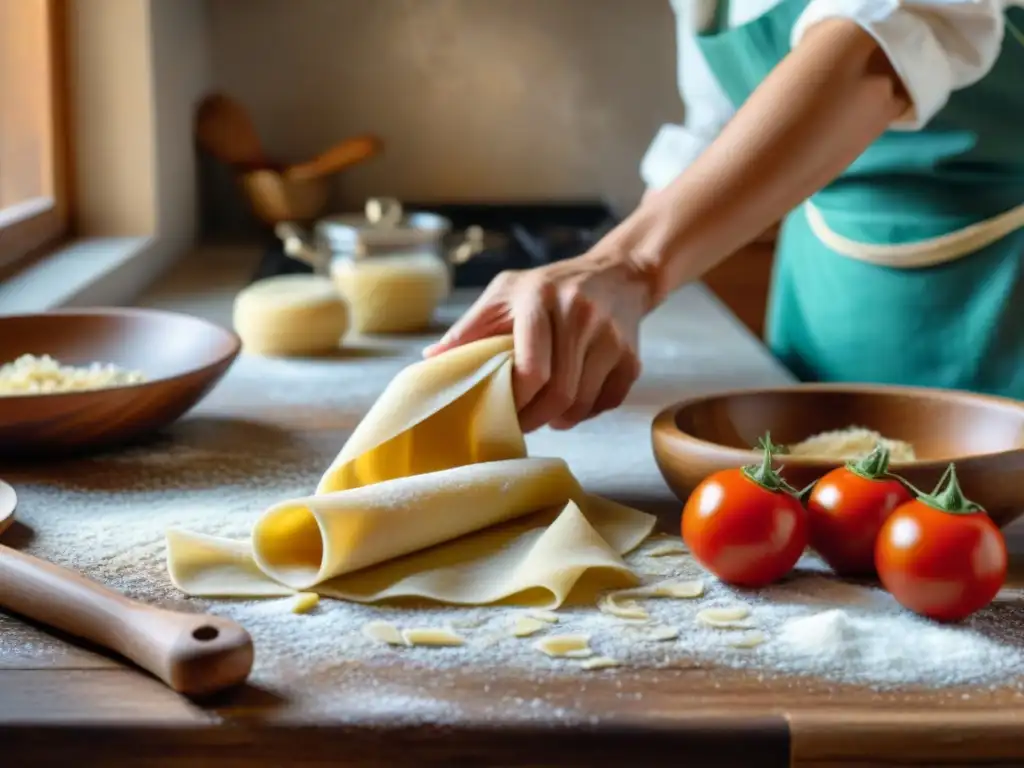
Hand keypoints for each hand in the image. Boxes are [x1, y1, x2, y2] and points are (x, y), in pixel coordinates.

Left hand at [423, 250, 652, 431]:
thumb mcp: (505, 293)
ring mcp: (611, 336)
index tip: (501, 411)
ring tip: (545, 415)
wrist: (618, 273)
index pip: (532, 370)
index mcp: (540, 299)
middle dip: (535, 419)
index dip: (516, 402)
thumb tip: (430, 361)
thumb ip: (469, 327)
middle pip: (559, 393)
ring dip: (560, 420)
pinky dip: (588, 412)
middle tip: (521, 424)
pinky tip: (574, 403)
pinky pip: (608, 402)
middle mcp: (579, 314)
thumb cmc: (550, 286)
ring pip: (584, 403)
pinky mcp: (632, 356)